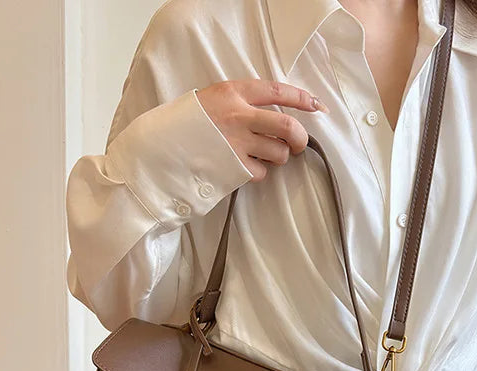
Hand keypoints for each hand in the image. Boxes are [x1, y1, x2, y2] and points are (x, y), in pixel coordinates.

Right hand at [196, 79, 329, 182]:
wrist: (159, 149)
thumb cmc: (184, 124)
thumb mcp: (210, 100)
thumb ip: (239, 103)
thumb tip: (270, 115)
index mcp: (233, 93)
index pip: (277, 91)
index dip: (302, 99)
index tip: (317, 106)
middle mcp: (239, 116)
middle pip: (287, 127)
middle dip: (300, 137)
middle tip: (299, 144)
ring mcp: (238, 144)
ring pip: (280, 153)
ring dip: (279, 157)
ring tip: (265, 156)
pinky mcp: (234, 168)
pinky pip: (262, 172)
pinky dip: (260, 172)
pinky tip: (246, 168)